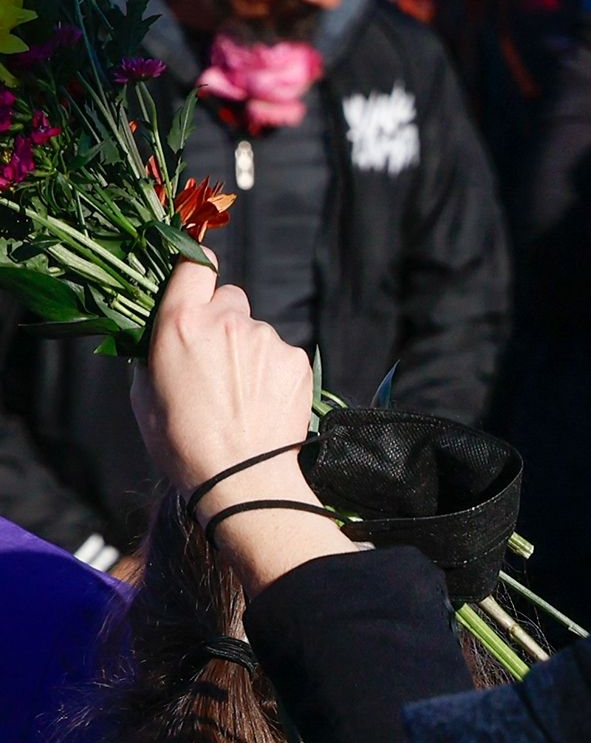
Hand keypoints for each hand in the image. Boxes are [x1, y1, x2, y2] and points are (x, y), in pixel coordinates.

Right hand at [131, 259, 351, 592]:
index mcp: (181, 324)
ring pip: (255, 331)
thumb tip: (157, 337)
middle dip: (221, 320)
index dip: (195, 268)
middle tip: (214, 360)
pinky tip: (260, 402)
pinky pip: (279, 353)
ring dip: (246, 351)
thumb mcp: (144, 398)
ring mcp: (266, 337)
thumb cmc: (182, 443)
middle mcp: (228, 321)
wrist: (242, 476)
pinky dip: (270, 371)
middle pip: (229, 298)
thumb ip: (152, 355)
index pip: (195, 265)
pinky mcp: (295, 357)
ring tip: (238, 395)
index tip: (195, 281)